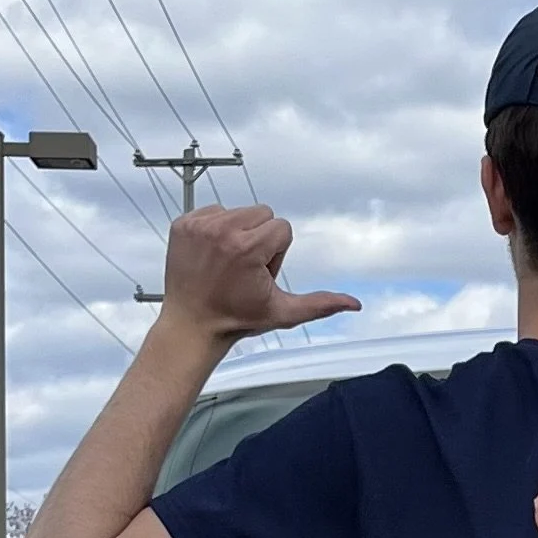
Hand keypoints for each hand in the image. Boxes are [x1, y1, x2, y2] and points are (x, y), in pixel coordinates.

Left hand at [160, 204, 360, 340]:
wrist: (191, 325)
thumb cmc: (236, 320)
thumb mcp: (282, 313)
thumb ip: (319, 304)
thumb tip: (355, 304)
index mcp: (247, 247)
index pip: (282, 228)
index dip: (276, 254)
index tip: (258, 275)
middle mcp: (222, 230)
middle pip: (262, 214)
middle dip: (260, 238)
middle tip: (243, 270)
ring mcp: (199, 225)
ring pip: (238, 211)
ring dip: (238, 233)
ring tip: (226, 264)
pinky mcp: (183, 223)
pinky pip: (213, 211)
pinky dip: (216, 229)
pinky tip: (211, 256)